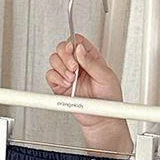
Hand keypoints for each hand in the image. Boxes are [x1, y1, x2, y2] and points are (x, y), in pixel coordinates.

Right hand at [46, 34, 132, 153]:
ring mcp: (67, 75)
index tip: (74, 50)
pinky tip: (66, 84)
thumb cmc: (109, 98)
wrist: (101, 118)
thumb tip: (80, 49)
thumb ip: (92, 62)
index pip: (77, 41)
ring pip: (54, 60)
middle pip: (62, 48)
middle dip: (65, 56)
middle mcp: (78, 65)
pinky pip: (50, 76)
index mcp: (91, 58)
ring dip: (61, 68)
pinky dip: (56, 78)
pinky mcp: (59, 86)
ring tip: (72, 78)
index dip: (73, 42)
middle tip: (73, 67)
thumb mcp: (106, 76)